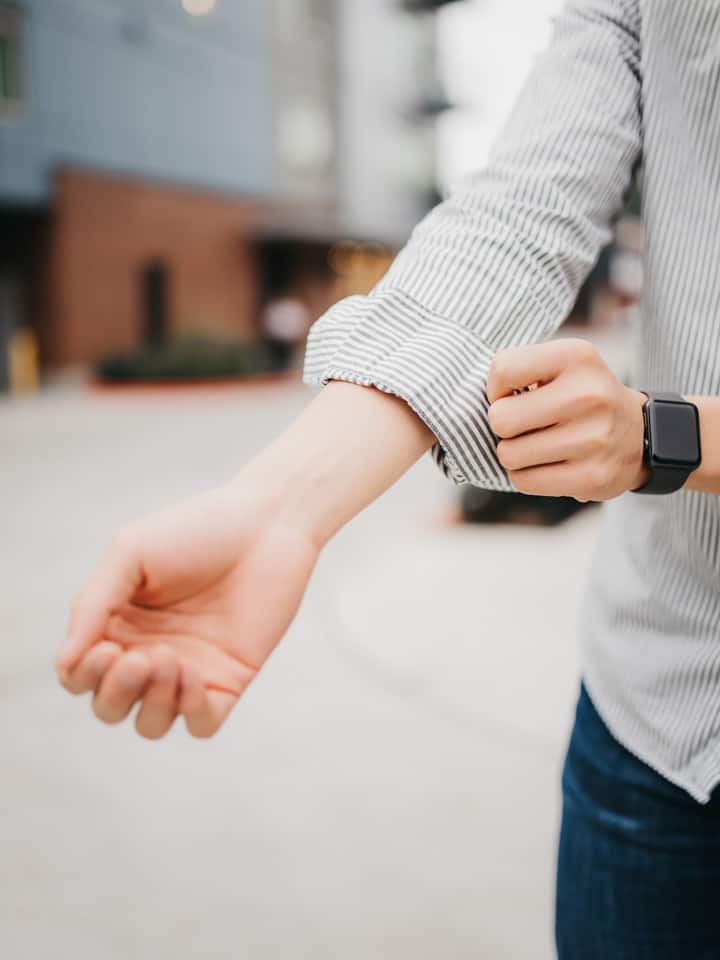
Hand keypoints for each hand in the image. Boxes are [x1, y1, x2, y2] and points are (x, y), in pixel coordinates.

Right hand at [56, 481, 319, 737]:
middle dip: (116, 693)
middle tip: (143, 658)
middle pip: (110, 706)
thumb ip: (93, 605)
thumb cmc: (197, 529)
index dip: (83, 675)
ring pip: (150, 723)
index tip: (106, 648)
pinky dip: (191, 712)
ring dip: (153, 703)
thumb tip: (65, 661)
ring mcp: (189, 669)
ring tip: (171, 659)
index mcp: (118, 623)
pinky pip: (201, 724)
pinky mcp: (229, 679)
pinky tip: (196, 678)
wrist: (266, 524)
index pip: (80, 674)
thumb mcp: (131, 553)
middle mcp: (148, 652)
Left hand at [487, 338, 647, 501]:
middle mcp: (589, 394)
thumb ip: (518, 370)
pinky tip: (547, 464)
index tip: (514, 395)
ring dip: (513, 454)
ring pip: (508, 455)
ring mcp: (593, 438)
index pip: (502, 370)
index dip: (496, 389)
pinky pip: (525, 481)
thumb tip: (477, 404)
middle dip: (503, 426)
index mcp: (577, 357)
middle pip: (500, 419)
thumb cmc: (581, 396)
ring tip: (538, 444)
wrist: (639, 435)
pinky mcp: (592, 476)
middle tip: (524, 425)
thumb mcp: (560, 365)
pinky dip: (527, 475)